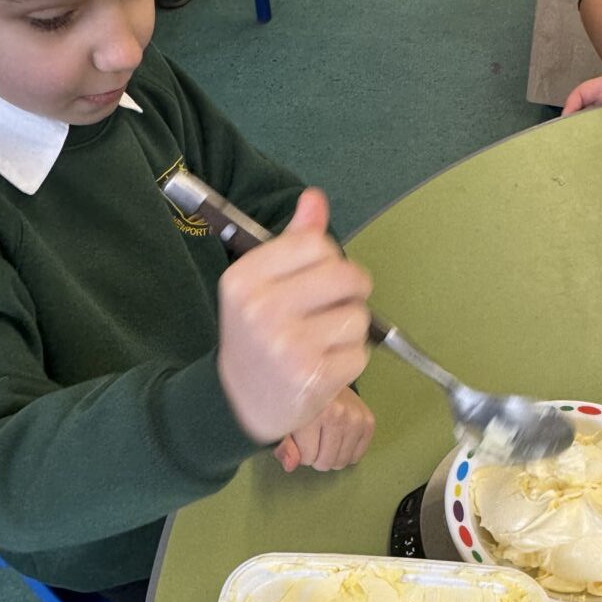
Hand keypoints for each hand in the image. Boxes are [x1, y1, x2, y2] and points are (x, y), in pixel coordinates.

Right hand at [216, 188, 371, 442]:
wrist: (242, 402)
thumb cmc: (257, 336)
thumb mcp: (261, 284)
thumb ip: (292, 242)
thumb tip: (314, 199)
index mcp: (246, 279)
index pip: (316, 243)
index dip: (329, 259)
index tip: (318, 278)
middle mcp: (263, 310)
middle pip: (346, 275)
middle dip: (351, 290)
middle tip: (333, 308)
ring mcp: (289, 346)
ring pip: (358, 316)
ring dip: (350, 329)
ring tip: (322, 342)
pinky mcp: (314, 377)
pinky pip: (360, 353)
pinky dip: (350, 360)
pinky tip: (324, 365)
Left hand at [273, 387, 374, 471]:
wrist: (324, 378)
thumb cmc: (301, 402)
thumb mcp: (285, 422)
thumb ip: (284, 446)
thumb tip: (291, 465)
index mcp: (313, 412)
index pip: (308, 457)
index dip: (301, 453)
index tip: (300, 438)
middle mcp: (339, 413)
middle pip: (326, 462)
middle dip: (316, 457)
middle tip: (313, 440)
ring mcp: (356, 417)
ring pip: (342, 462)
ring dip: (331, 456)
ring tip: (325, 438)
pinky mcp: (369, 421)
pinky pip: (357, 457)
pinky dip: (347, 453)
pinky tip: (340, 439)